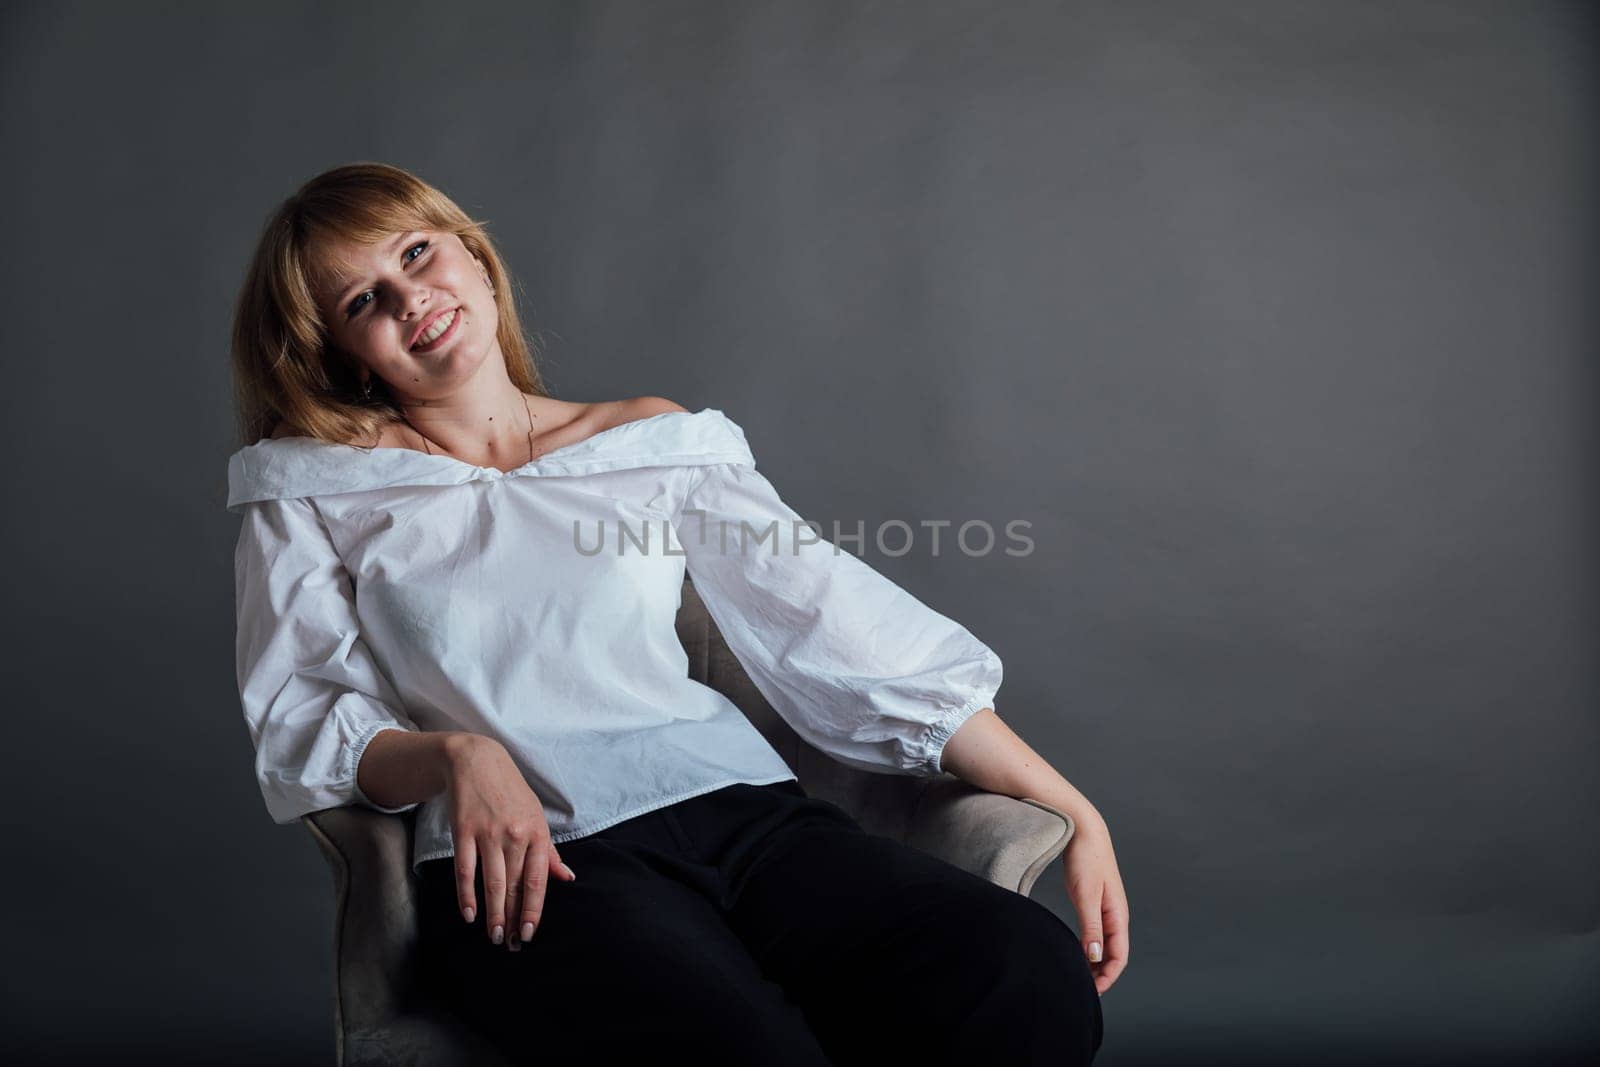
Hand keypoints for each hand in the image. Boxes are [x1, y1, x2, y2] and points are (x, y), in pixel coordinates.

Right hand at [442, 734, 576, 951]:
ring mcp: (488, 833)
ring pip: (492, 883)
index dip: (533, 910)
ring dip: (493, 913)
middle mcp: (515, 835)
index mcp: (537, 833)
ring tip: (493, 936)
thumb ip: (550, 852)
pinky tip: (469, 914)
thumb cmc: (511, 792)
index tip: (530, 934)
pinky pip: (465, 870)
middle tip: (510, 946)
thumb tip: (568, 879)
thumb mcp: (536, 816)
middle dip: (512, 919)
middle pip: (514, 886)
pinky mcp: (463, 831)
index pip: (538, 880)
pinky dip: (466, 895)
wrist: (477, 760)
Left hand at [1063, 812, 1128, 994]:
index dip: (1107, 977)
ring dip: (1095, 962)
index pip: (1118, 956)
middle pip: (1113, 954)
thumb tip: (1095, 957)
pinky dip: (1088, 946)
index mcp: (1117, 915)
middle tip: (1082, 989)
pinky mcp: (1094, 902)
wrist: (1083, 829)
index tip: (1091, 991)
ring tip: (1078, 975)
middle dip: (1101, 974)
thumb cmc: (1085, 859)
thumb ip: (1091, 927)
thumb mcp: (1086, 895)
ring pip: (1104, 944)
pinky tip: (1076, 952)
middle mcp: (1115, 915)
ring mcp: (1105, 908)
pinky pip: (1096, 932)